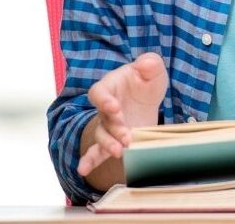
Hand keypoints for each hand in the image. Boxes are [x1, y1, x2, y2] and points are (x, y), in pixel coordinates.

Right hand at [77, 53, 168, 177]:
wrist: (145, 97)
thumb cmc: (145, 81)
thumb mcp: (152, 70)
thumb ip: (150, 63)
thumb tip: (147, 63)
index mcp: (109, 87)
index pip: (98, 93)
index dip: (103, 100)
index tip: (114, 107)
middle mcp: (104, 108)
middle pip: (103, 118)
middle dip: (114, 128)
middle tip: (127, 136)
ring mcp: (108, 126)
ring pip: (102, 136)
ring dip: (108, 144)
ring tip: (120, 151)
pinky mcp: (114, 140)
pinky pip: (97, 152)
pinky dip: (89, 161)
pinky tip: (82, 170)